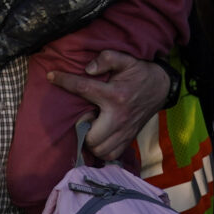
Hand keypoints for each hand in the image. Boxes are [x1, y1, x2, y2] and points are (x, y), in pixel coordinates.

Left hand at [47, 49, 171, 160]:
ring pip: (99, 149)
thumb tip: (88, 69)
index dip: (64, 81)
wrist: (162, 87)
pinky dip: (102, 149)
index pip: (83, 88)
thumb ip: (107, 58)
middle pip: (91, 136)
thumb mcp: (126, 59)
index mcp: (115, 95)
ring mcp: (125, 131)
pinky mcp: (129, 138)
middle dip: (82, 129)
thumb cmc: (140, 73)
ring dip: (90, 141)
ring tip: (92, 127)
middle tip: (84, 117)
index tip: (52, 76)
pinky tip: (100, 136)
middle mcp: (119, 116)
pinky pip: (110, 154)